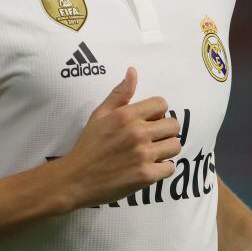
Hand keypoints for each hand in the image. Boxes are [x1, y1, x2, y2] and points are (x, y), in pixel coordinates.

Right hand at [58, 67, 180, 208]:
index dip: (158, 112)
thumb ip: (119, 94)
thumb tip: (133, 71)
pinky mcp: (146, 176)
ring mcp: (143, 155)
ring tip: (153, 153)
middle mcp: (137, 132)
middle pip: (173, 125)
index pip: (162, 104)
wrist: (76, 178)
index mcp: (126, 115)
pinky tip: (150, 167)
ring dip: (166, 149)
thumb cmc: (88, 145)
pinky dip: (162, 168)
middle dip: (165, 130)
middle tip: (153, 138)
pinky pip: (170, 168)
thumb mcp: (100, 114)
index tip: (150, 121)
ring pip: (175, 146)